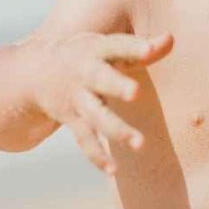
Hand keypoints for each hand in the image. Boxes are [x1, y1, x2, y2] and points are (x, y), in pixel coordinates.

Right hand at [31, 32, 172, 173]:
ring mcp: (77, 98)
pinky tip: (113, 170)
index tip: (151, 49)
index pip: (117, 46)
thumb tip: (171, 38)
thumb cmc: (88, 55)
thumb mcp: (109, 46)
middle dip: (116, 86)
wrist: (37, 71)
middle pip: (101, 79)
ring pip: (96, 115)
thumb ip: (141, 48)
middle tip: (135, 92)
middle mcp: (85, 74)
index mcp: (97, 50)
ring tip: (140, 143)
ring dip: (116, 129)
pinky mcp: (72, 120)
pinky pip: (85, 140)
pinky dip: (97, 156)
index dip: (134, 47)